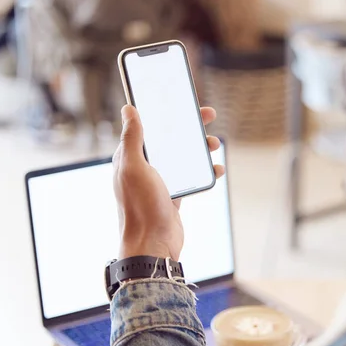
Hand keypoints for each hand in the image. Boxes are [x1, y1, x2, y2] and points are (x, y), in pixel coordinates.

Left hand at [113, 105, 224, 260]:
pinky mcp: (173, 196)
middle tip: (208, 115)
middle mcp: (144, 167)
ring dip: (200, 148)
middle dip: (189, 126)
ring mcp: (160, 182)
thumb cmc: (140, 207)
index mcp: (131, 157)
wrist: (152, 245)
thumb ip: (132, 138)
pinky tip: (217, 170)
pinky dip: (205, 171)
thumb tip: (128, 109)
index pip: (149, 126)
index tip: (182, 99)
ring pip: (183, 157)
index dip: (165, 110)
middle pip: (170, 138)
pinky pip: (192, 177)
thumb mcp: (134, 168)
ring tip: (214, 144)